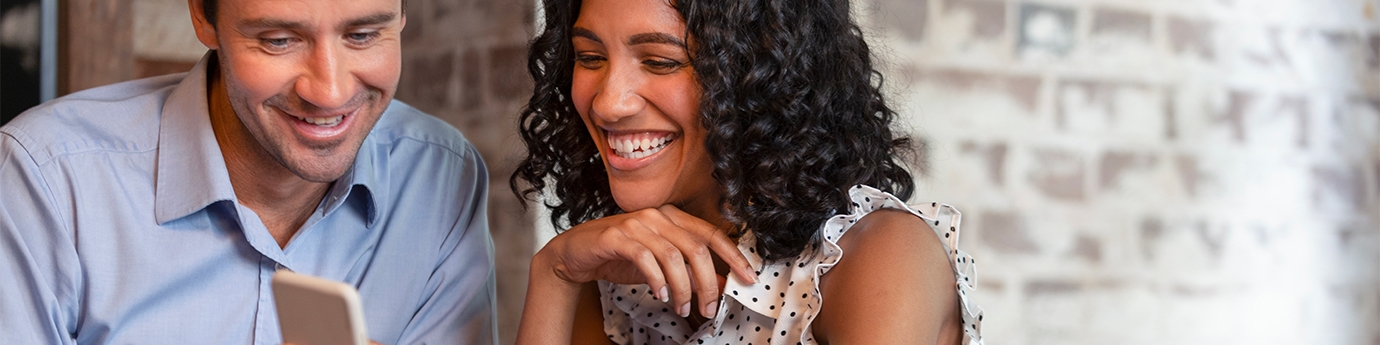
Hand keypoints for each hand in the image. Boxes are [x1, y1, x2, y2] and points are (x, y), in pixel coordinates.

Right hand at [534, 205, 756, 317]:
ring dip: (683, 288)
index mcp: (673, 217)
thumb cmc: (619, 256)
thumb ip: (689, 270)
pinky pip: (645, 258)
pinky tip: (661, 294)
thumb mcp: (661, 265)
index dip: (733, 257)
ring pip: (674, 256)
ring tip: (683, 307)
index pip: (712, 234)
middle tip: (708, 307)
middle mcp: (658, 216)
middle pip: (698, 248)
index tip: (748, 278)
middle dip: (708, 283)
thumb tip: (719, 283)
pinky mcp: (616, 236)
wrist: (576, 254)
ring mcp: (636, 223)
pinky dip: (658, 280)